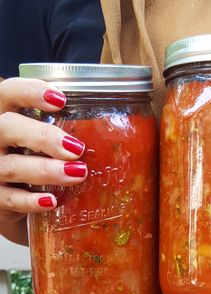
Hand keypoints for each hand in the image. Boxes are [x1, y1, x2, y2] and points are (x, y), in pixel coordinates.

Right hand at [0, 78, 87, 242]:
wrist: (13, 201)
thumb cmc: (34, 162)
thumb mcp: (42, 142)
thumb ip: (65, 131)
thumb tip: (116, 131)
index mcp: (4, 116)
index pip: (8, 93)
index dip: (30, 92)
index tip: (62, 100)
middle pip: (7, 127)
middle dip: (43, 136)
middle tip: (77, 148)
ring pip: (10, 166)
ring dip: (46, 170)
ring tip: (78, 173)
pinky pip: (8, 200)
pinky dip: (31, 200)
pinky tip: (52, 201)